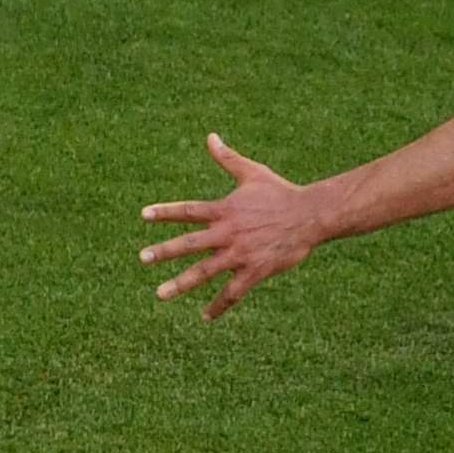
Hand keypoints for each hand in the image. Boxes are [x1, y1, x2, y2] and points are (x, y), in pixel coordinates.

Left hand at [139, 135, 327, 319]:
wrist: (310, 215)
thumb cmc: (280, 193)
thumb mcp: (252, 173)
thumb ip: (227, 158)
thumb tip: (210, 136)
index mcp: (225, 210)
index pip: (189, 210)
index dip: (166, 212)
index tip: (143, 215)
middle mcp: (228, 232)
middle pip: (190, 243)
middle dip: (165, 251)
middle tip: (142, 258)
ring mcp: (241, 253)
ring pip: (206, 271)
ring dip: (181, 283)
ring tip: (160, 294)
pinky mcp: (255, 271)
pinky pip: (233, 292)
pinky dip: (218, 305)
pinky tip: (205, 316)